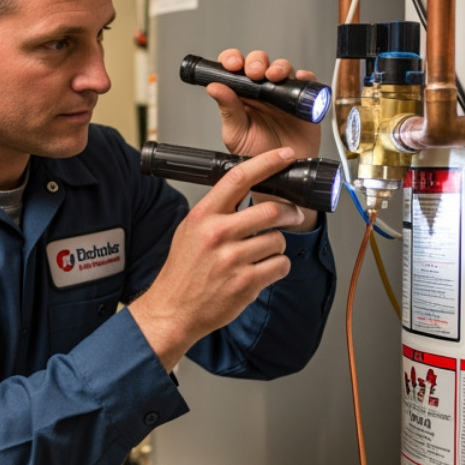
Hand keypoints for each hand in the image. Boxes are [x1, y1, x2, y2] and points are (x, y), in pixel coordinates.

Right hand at [129, 146, 308, 370]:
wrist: (173, 309)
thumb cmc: (182, 271)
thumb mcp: (189, 230)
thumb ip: (216, 211)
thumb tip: (247, 192)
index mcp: (203, 216)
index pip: (238, 178)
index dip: (266, 163)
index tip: (284, 155)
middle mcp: (218, 234)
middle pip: (270, 210)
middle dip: (289, 212)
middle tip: (291, 215)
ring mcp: (233, 259)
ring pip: (278, 239)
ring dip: (277, 246)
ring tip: (262, 254)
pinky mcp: (246, 283)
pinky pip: (280, 265)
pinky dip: (277, 267)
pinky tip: (262, 270)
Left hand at [204, 49, 323, 160]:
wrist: (280, 175)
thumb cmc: (256, 156)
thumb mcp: (236, 134)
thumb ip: (228, 110)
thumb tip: (214, 87)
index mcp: (241, 95)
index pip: (234, 69)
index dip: (232, 60)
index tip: (232, 64)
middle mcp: (261, 92)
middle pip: (259, 62)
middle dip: (256, 61)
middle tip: (254, 72)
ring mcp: (283, 95)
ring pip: (282, 68)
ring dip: (279, 66)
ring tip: (274, 75)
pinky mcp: (303, 101)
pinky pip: (307, 83)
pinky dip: (305, 77)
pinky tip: (299, 79)